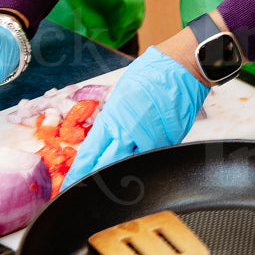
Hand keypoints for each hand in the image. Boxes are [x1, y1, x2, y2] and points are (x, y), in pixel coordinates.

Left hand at [62, 47, 210, 188]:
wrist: (182, 66)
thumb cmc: (152, 72)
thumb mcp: (122, 94)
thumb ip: (114, 118)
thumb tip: (107, 133)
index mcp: (113, 118)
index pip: (90, 154)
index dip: (78, 172)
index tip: (71, 183)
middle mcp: (131, 133)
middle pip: (107, 167)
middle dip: (95, 180)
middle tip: (87, 189)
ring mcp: (152, 140)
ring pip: (132, 166)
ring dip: (124, 170)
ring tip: (118, 176)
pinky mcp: (170, 142)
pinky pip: (154, 155)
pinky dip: (147, 157)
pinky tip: (146, 153)